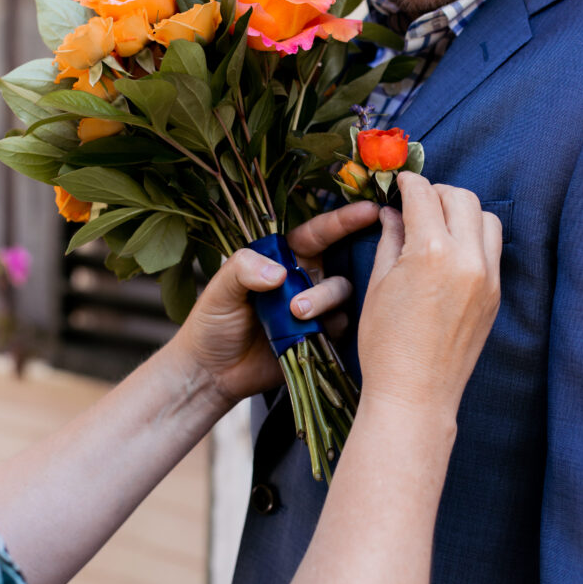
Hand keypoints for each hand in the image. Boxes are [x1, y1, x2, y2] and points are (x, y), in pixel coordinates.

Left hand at [174, 201, 379, 410]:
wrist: (214, 373)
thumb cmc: (212, 322)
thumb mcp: (219, 289)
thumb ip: (243, 269)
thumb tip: (279, 272)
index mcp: (283, 258)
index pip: (318, 233)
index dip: (344, 220)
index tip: (370, 210)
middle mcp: (303, 279)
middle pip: (339, 261)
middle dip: (341, 264)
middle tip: (304, 296)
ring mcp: (314, 308)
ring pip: (340, 293)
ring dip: (324, 300)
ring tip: (297, 313)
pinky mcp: (319, 337)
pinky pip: (341, 325)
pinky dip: (331, 326)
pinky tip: (310, 333)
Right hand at [358, 173, 501, 417]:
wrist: (415, 395)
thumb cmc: (385, 344)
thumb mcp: (378, 284)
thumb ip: (390, 239)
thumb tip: (393, 212)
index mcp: (430, 252)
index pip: (422, 195)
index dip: (406, 183)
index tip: (398, 183)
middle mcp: (466, 259)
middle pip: (460, 197)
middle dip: (436, 192)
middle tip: (415, 203)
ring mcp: (487, 278)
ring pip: (486, 218)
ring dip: (461, 212)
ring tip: (436, 225)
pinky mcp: (495, 295)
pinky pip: (492, 248)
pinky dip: (474, 237)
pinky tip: (450, 250)